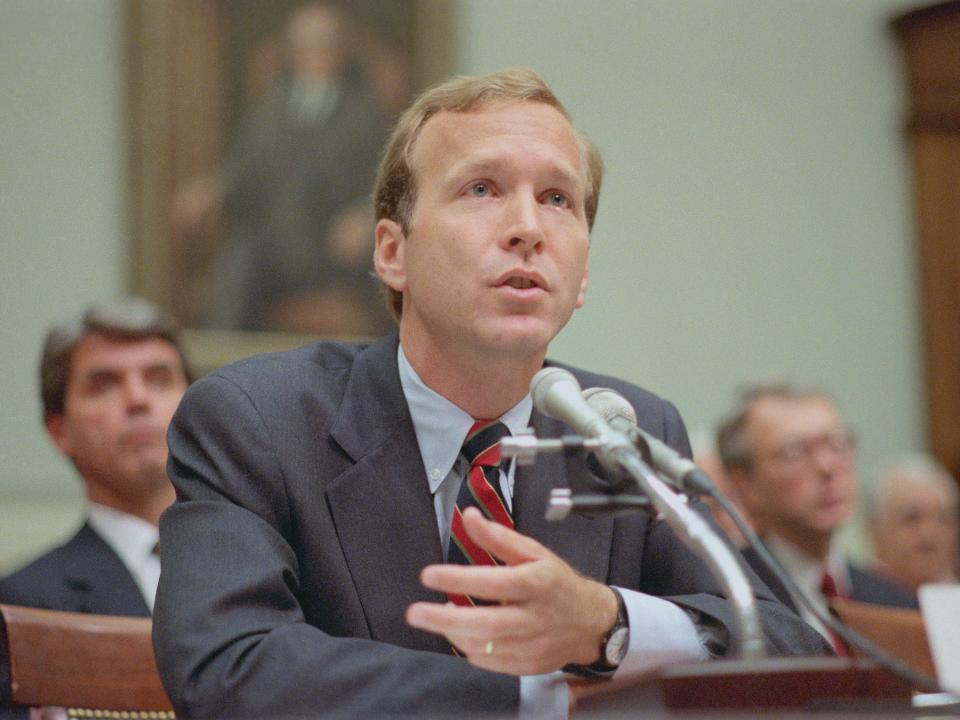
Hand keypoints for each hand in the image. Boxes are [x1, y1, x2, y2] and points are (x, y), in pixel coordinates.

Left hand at [405, 507, 617, 675]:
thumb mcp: (534, 552)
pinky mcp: (529, 666)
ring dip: (454, 633)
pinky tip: (460, 633)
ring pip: (486, 647)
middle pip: (488, 624)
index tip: (429, 575)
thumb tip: (468, 517)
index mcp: (538, 583)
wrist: (590, 622)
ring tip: (435, 618)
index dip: (460, 579)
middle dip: (446, 619)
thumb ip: (499, 537)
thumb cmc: (557, 582)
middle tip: (415, 613)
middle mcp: (536, 617)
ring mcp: (533, 646)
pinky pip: (491, 662)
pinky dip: (470, 649)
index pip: (495, 582)